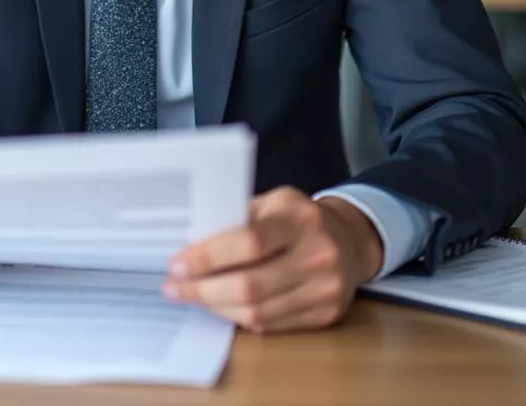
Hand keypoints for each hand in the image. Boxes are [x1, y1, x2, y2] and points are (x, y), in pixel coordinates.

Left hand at [162, 187, 383, 333]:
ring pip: (258, 312)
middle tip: (174, 287)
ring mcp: (325, 289)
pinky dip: (240, 317)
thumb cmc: (299, 217)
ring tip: (192, 297)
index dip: (209, 257)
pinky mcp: (325, 315)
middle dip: (204, 290)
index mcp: (300, 219)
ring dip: (217, 307)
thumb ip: (240, 218)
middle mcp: (318, 254)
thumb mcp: (274, 201)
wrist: (351, 240)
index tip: (178, 264)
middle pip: (250, 284)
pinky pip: (271, 325)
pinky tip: (221, 306)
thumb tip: (192, 242)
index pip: (249, 242)